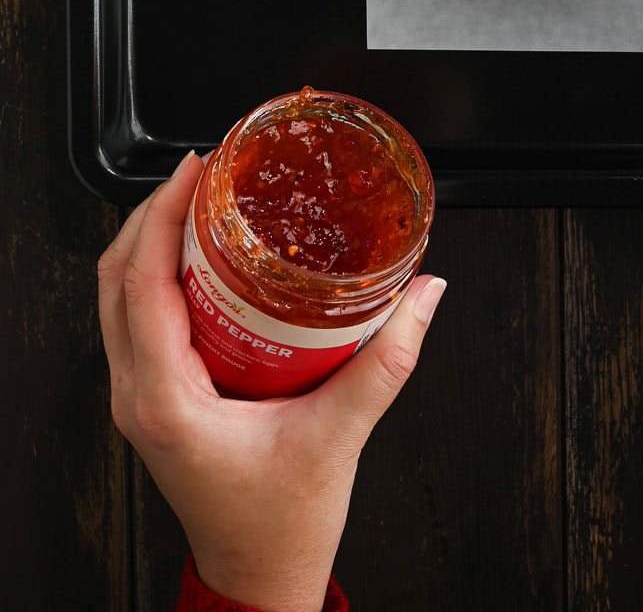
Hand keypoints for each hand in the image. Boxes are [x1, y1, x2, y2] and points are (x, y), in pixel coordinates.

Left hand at [98, 153, 445, 611]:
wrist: (259, 572)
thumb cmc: (282, 521)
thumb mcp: (340, 432)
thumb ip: (388, 359)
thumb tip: (423, 294)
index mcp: (165, 401)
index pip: (141, 285)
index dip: (162, 217)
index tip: (195, 171)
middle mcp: (138, 396)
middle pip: (116, 279)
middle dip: (152, 214)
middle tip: (202, 171)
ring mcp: (139, 398)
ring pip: (118, 297)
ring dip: (150, 241)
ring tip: (198, 200)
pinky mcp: (155, 399)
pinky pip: (137, 319)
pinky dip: (158, 274)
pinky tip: (202, 256)